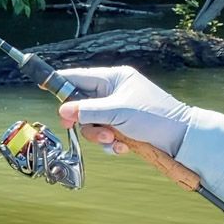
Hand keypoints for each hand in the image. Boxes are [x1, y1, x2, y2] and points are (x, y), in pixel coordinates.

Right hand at [55, 66, 192, 157]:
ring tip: (115, 140)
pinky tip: (124, 147)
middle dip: (86, 122)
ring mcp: (117, 111)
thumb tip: (63, 110)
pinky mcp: (122, 128)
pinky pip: (104, 137)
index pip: (80, 77)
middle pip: (81, 106)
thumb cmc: (155, 117)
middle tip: (84, 128)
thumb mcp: (118, 111)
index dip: (61, 82)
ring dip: (100, 136)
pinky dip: (111, 145)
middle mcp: (114, 93)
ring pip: (91, 125)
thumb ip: (88, 110)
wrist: (181, 138)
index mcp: (114, 79)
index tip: (42, 84)